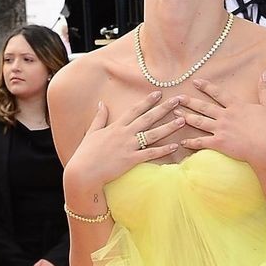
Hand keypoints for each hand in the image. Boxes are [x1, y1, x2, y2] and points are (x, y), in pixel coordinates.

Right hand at [64, 90, 184, 194]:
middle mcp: (124, 134)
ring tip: (182, 120)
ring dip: (168, 127)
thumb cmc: (86, 153)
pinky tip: (175, 146)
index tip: (158, 93)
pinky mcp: (131, 160)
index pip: (135, 110)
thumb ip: (99, 117)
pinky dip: (163, 150)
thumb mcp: (92, 132)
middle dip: (163, 108)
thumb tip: (101, 103)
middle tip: (177, 100)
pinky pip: (151, 154)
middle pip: (147, 118)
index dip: (147, 101)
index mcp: (116, 126)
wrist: (83, 172)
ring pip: (153, 134)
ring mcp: (129, 147)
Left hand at [176, 69, 265, 164]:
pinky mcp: (219, 143)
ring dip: (186, 118)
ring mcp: (221, 129)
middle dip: (190, 101)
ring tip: (175, 114)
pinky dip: (191, 142)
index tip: (196, 82)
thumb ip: (265, 90)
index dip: (206, 87)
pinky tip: (182, 142)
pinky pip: (202, 142)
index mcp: (237, 106)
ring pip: (200, 122)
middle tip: (177, 97)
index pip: (219, 93)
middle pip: (204, 107)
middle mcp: (226, 116)